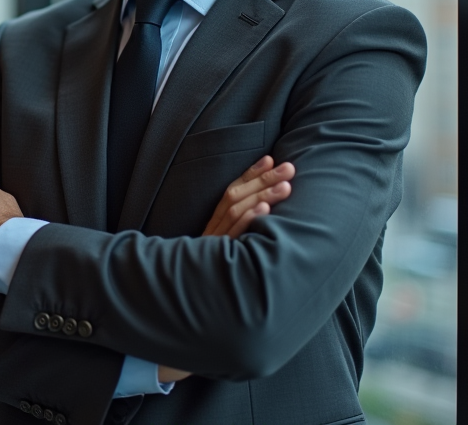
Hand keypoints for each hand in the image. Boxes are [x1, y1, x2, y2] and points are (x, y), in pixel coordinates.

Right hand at [158, 155, 295, 383]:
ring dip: (263, 196)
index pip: (231, 193)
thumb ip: (231, 235)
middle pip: (237, 198)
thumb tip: (262, 216)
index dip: (250, 174)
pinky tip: (266, 212)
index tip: (270, 157)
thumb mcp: (216, 255)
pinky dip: (250, 222)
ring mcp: (215, 246)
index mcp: (213, 227)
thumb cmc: (202, 283)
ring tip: (286, 184)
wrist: (178, 308)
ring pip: (238, 213)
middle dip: (263, 180)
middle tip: (289, 166)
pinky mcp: (218, 261)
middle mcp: (213, 232)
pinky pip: (234, 238)